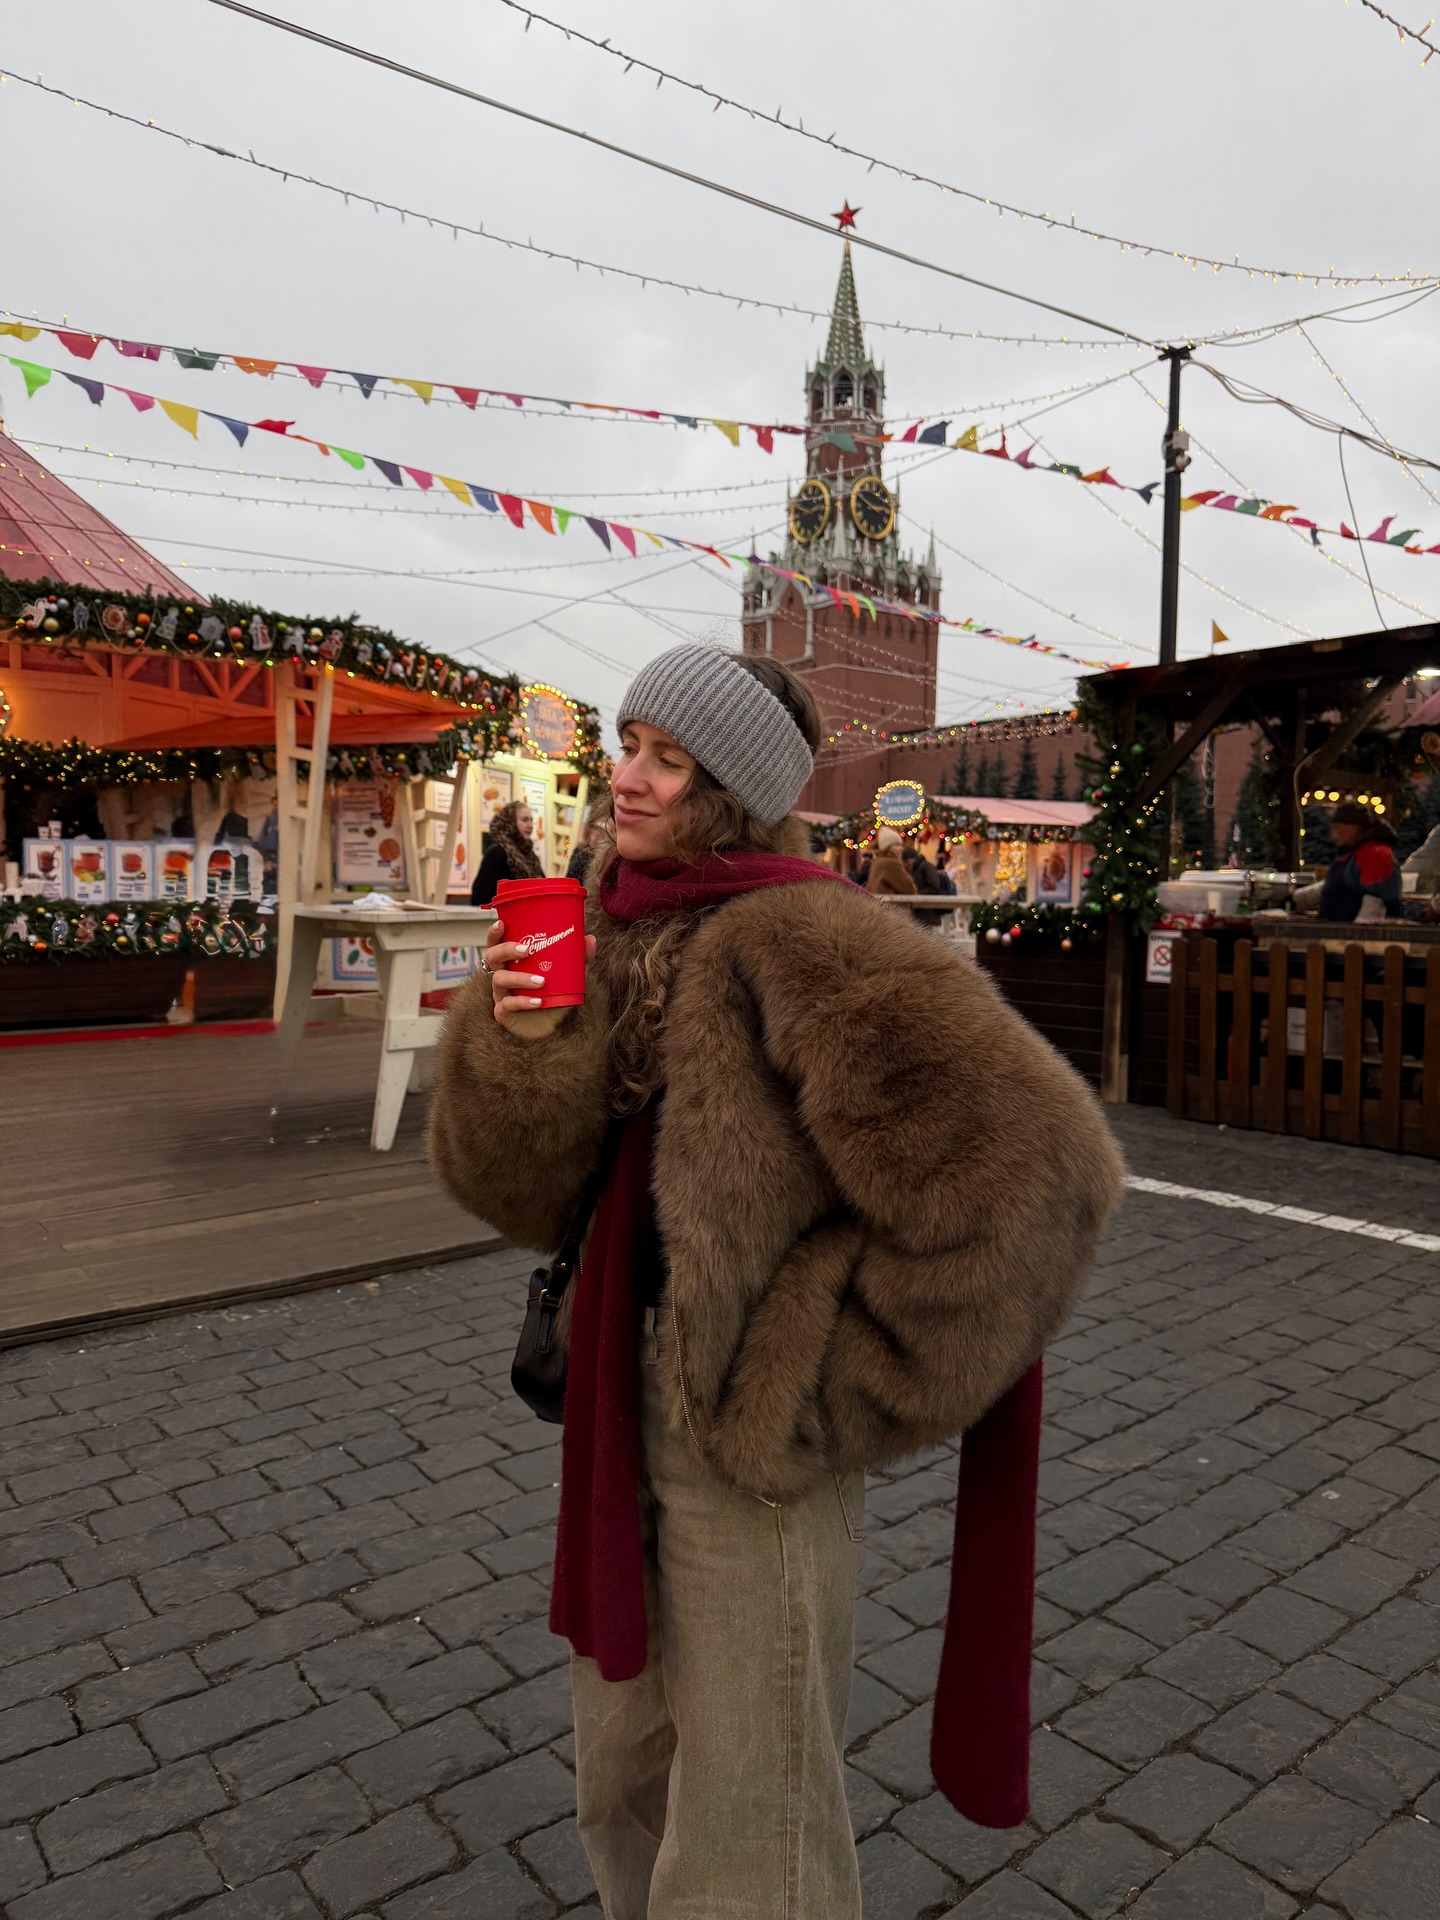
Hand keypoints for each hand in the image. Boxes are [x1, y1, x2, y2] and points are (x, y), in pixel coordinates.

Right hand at [484, 917, 595, 1036]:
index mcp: (511, 962)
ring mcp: (500, 994)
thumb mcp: (567, 974)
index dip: (494, 933)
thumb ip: (577, 958)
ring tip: (541, 980)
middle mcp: (502, 975)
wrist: (552, 1027)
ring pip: (499, 980)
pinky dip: (523, 1002)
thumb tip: (590, 939)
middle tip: (527, 950)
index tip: (502, 923)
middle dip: (506, 950)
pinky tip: (538, 1002)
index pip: (496, 944)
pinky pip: (507, 1005)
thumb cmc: (553, 995)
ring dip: (520, 978)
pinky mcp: (503, 1013)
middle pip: (492, 957)